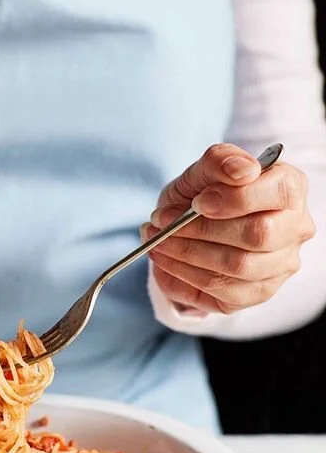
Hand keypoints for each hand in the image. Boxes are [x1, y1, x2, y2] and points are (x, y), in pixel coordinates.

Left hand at [141, 144, 315, 314]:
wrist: (185, 226)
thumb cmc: (201, 195)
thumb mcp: (201, 170)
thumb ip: (220, 160)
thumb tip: (242, 170)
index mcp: (290, 189)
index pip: (280, 192)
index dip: (236, 199)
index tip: (197, 201)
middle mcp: (295, 229)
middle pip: (258, 235)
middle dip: (201, 230)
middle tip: (162, 223)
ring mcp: (280, 265)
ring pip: (238, 267)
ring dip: (186, 254)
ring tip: (157, 240)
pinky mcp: (258, 292)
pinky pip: (222, 291)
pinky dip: (184, 275)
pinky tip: (164, 260)